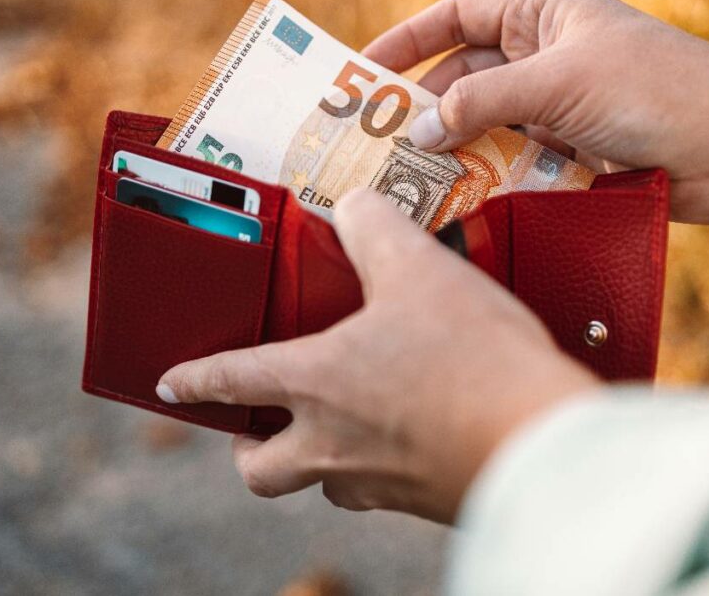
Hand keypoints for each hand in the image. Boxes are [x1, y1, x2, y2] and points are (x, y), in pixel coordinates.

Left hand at [157, 190, 597, 523]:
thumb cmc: (471, 359)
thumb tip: (355, 205)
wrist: (539, 442)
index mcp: (315, 384)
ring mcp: (378, 483)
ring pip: (324, 485)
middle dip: (249, 451)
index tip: (169, 384)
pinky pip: (382, 493)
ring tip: (342, 424)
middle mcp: (333, 444)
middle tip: (261, 425)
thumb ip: (374, 226)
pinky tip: (412, 433)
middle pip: (260, 471)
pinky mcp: (423, 503)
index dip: (194, 380)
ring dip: (318, 460)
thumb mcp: (419, 267)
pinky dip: (380, 468)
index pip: (231, 381)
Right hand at [363, 0, 708, 222]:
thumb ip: (481, 101)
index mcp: (544, 15)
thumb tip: (418, 131)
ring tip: (403, 177)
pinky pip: (512, 163)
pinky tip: (454, 199)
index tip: (363, 73)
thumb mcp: (558, 82)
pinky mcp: (570, 156)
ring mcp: (558, 109)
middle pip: (464, 75)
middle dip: (422, 107)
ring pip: (485, 125)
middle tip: (373, 143)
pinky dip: (484, 178)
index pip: (459, 15)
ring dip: (450, 148)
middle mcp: (546, 58)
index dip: (408, 39)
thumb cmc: (656, 90)